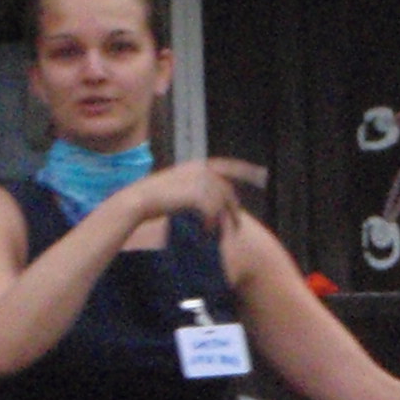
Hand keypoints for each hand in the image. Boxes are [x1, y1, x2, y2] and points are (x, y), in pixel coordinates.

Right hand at [132, 157, 266, 235]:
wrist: (138, 201)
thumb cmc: (154, 199)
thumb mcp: (177, 189)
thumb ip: (196, 189)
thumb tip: (212, 201)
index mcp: (196, 165)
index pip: (226, 165)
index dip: (245, 169)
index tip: (261, 174)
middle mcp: (199, 170)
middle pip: (227, 190)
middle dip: (234, 208)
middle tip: (238, 226)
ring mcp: (198, 181)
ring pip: (222, 202)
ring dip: (225, 219)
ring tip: (224, 234)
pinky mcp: (196, 194)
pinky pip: (213, 211)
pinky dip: (211, 223)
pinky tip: (207, 232)